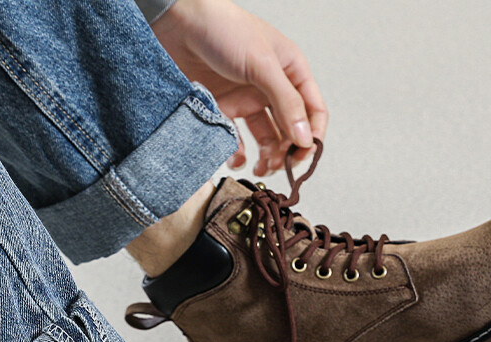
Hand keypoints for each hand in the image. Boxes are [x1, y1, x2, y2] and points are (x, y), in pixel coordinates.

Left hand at [151, 0, 327, 175]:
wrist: (176, 22)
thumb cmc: (223, 29)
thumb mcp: (262, 64)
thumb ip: (286, 102)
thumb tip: (306, 138)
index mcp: (290, 71)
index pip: (314, 111)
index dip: (313, 136)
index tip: (302, 157)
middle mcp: (272, 88)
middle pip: (291, 130)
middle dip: (288, 152)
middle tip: (279, 167)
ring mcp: (248, 99)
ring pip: (266, 139)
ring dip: (267, 158)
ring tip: (261, 169)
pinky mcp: (225, 108)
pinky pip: (237, 139)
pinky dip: (238, 153)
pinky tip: (236, 158)